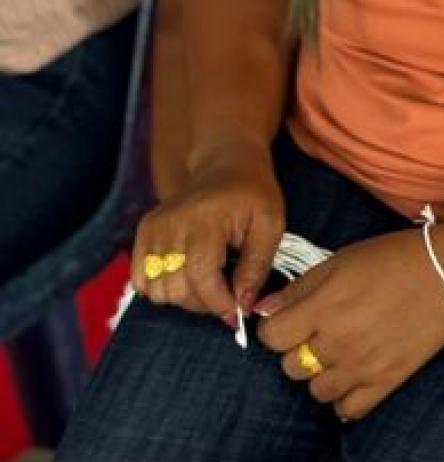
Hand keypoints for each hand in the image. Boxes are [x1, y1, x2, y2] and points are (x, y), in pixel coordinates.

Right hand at [132, 138, 284, 322]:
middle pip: (177, 288)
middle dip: (205, 303)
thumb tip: (243, 306)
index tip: (237, 312)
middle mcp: (173, 221)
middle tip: (226, 293)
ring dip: (184, 298)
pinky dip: (162, 287)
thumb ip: (257, 267)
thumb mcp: (270, 225)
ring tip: (208, 282)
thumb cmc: (253, 194)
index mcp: (206, 218)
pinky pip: (140, 279)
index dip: (219, 303)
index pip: (201, 277)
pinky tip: (186, 275)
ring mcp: (154, 226)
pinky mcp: (144, 230)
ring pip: (157, 290)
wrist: (226, 165)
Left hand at [256, 227, 443, 420]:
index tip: (286, 318)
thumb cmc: (395, 258)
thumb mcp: (341, 259)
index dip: (275, 326)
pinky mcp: (386, 383)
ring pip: (316, 391)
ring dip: (320, 372)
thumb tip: (267, 309)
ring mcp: (362, 367)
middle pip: (290, 366)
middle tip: (317, 329)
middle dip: (297, 348)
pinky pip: (347, 409)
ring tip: (338, 349)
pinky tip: (353, 373)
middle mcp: (338, 342)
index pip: (271, 336)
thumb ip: (301, 287)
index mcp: (324, 307)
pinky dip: (345, 396)